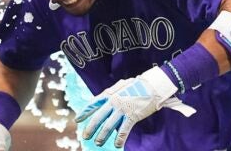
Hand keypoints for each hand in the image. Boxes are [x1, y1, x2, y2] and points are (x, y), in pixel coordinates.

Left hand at [75, 66, 195, 147]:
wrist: (153, 85)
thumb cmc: (138, 85)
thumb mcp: (122, 85)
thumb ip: (112, 92)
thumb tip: (104, 98)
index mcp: (110, 94)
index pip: (93, 103)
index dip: (85, 112)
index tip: (77, 119)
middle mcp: (113, 102)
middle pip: (98, 117)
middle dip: (90, 128)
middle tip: (85, 136)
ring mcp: (122, 109)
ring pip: (108, 126)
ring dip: (102, 136)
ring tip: (98, 143)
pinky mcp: (132, 116)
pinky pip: (123, 130)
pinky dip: (119, 139)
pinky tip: (117, 145)